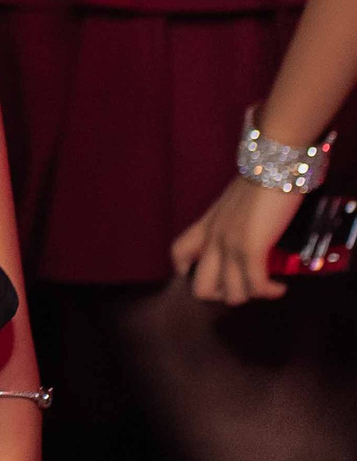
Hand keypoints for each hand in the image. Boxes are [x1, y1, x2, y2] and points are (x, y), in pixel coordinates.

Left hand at [173, 174, 295, 303]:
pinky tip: (280, 288)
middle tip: (244, 287)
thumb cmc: (262, 177)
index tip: (205, 275)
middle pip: (201, 288)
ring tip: (267, 287)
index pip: (179, 252)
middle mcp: (213, 238)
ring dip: (251, 296)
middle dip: (223, 295)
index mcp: (207, 223)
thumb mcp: (237, 201)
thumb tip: (249, 230)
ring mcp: (229, 245)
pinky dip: (269, 292)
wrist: (273, 164)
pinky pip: (256, 285)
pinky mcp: (250, 249)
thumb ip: (234, 218)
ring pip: (232, 294)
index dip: (185, 271)